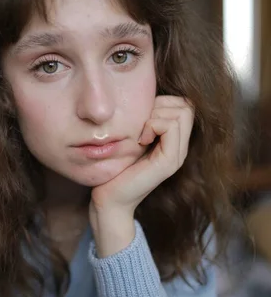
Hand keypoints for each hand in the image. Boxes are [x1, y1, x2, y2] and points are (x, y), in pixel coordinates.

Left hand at [90, 95, 194, 218]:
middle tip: (141, 124)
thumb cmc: (115, 168)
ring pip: (182, 113)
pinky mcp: (169, 162)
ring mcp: (177, 156)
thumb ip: (144, 122)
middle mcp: (180, 148)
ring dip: (155, 116)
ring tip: (140, 134)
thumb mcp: (132, 139)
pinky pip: (170, 127)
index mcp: (174, 142)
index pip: (185, 105)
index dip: (164, 102)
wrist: (109, 199)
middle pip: (187, 106)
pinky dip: (153, 125)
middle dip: (161, 105)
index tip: (142, 118)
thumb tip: (145, 97)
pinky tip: (140, 141)